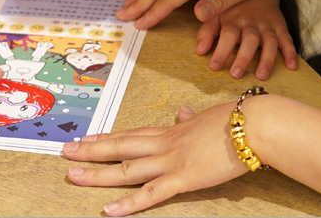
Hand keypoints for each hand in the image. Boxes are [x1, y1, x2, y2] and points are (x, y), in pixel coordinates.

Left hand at [63, 102, 248, 216]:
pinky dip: (128, 203)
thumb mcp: (208, 116)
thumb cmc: (238, 120)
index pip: (132, 134)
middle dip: (91, 150)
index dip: (108, 137)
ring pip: (126, 169)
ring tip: (73, 176)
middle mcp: (165, 144)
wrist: (255, 125)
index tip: (89, 137)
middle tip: (66, 151)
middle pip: (120, 147)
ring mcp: (171, 161)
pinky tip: (108, 210)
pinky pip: (150, 193)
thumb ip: (191, 118)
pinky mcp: (183, 178)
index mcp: (172, 131)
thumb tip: (183, 112)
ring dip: (97, 173)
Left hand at [197, 0, 297, 79]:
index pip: (227, 34)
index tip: (214, 66)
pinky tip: (291, 66)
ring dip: (266, 59)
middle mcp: (251, 23)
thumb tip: (199, 51)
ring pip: (270, 42)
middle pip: (249, 40)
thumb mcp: (217, 16)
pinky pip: (288, 40)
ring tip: (261, 76)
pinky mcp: (281, 28)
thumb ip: (207, 32)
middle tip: (235, 74)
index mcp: (233, 19)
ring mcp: (267, 25)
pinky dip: (291, 53)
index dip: (221, 50)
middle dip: (243, 57)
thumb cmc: (233, 8)